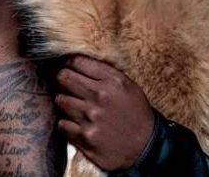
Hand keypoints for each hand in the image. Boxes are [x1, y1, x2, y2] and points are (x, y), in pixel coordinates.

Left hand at [55, 54, 154, 170]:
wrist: (148, 148)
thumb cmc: (135, 113)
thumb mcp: (128, 85)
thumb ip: (104, 71)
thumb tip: (77, 60)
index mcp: (112, 81)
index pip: (76, 62)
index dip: (68, 63)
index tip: (68, 67)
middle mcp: (101, 97)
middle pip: (63, 78)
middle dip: (62, 79)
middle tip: (65, 84)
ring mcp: (92, 118)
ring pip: (60, 100)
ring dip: (64, 101)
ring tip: (73, 105)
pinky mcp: (86, 138)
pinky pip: (62, 124)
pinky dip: (66, 123)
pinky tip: (76, 123)